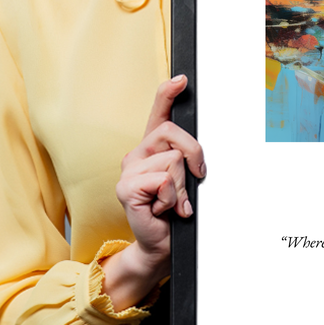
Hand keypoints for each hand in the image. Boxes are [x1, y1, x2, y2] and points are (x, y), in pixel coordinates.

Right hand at [101, 75, 205, 309]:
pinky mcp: (126, 188)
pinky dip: (172, 198)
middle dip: (194, 155)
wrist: (161, 244)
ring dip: (182, 186)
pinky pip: (163, 180)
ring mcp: (128, 170)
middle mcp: (137, 154)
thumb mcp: (186, 180)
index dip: (168, 93)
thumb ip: (187, 160)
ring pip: (173, 160)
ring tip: (174, 202)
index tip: (182, 79)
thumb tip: (197, 152)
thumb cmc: (175, 211)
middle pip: (173, 133)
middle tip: (195, 179)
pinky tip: (163, 209)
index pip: (158, 113)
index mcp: (152, 148)